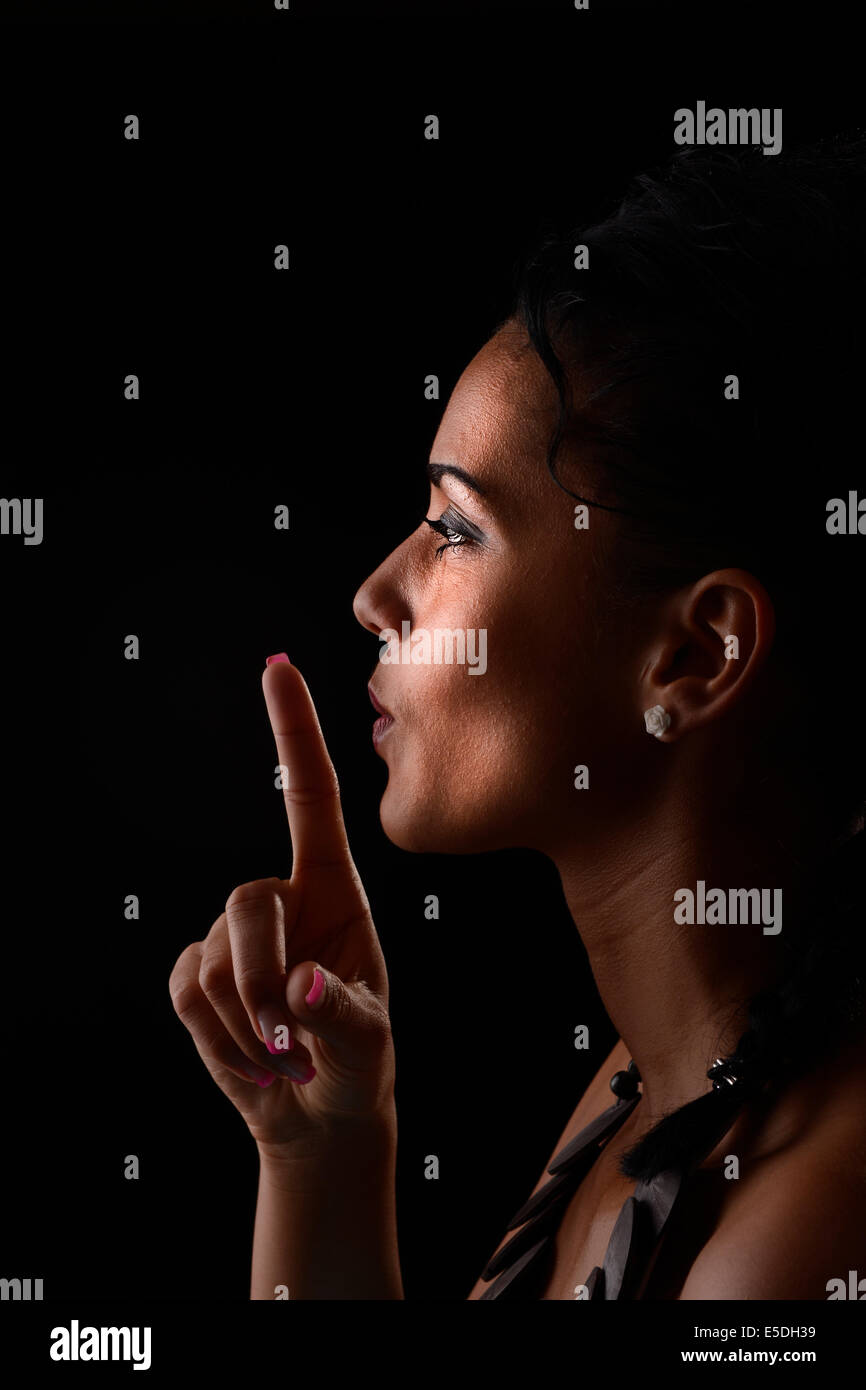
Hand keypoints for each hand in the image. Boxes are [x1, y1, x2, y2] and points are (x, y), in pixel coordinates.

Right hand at [169, 656, 394, 1155]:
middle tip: (287, 1041)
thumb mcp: (370, 1042)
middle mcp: (284, 898)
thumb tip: (297, 984)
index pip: (312, 798)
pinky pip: (186, 989)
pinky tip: (249, 1054)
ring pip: (216, 956)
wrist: (318, 1114)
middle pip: (247, 900)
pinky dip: (218, 1035)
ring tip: (284, 1052)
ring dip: (247, 1022)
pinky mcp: (196, 972)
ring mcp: (235, 935)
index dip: (295, 733)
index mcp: (336, 889)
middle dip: (259, 977)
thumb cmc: (358, 1062)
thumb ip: (341, 1013)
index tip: (277, 667)